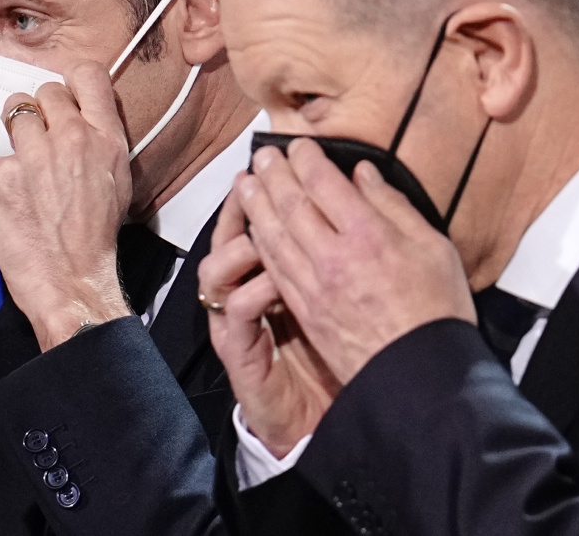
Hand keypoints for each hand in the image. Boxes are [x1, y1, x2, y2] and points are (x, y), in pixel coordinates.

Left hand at [0, 60, 133, 351]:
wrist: (73, 280)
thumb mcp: (117, 180)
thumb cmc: (97, 235)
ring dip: (13, 132)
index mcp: (107, 138)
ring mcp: (37, 156)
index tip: (64, 97)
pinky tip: (10, 195)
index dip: (70, 81)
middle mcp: (74, 138)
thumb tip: (82, 117)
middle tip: (36, 135)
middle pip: (44, 90)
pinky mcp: (5, 177)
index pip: (87, 74)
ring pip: (13, 113)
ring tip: (19, 158)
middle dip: (37, 109)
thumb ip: (100, 141)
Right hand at [198, 175, 340, 459]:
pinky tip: (273, 279)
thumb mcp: (340, 295)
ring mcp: (238, 319)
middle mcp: (248, 290)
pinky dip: (253, 291)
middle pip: (232, 235)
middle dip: (245, 205)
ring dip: (240, 244)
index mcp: (273, 274)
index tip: (281, 161)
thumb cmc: (330, 354)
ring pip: (221, 269)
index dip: (268, 191)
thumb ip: (342, 249)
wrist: (315, 418)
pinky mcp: (238, 349)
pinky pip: (236, 310)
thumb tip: (357, 195)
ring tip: (263, 227)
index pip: (261, 222)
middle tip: (255, 176)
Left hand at [238, 138, 475, 383]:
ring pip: (274, 234)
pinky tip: (255, 227)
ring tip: (245, 182)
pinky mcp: (305, 310)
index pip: (323, 183)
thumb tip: (362, 174)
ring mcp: (314, 285)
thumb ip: (393, 206)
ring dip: (256, 204)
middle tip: (262, 155)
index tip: (299, 144)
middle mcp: (334, 257)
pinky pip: (275, 266)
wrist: (423, 378)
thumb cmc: (437, 312)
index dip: (306, 158)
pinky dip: (261, 241)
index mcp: (369, 236)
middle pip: (291, 204)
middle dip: (272, 174)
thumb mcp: (433, 248)